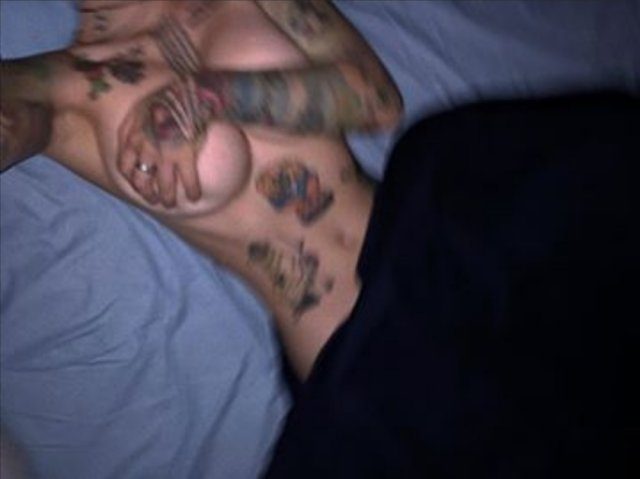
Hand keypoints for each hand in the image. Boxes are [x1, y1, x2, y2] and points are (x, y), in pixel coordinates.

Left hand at [117, 79, 211, 206]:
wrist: (184, 91)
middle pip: (143, 181)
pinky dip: (192, 191)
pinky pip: (188, 180)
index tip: (138, 184)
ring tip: (172, 203)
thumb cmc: (162, 99)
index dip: (131, 179)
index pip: (125, 167)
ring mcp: (166, 155)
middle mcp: (146, 151)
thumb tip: (126, 140)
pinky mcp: (186, 155)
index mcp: (133, 138)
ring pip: (165, 186)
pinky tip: (195, 197)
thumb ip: (130, 127)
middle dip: (148, 194)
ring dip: (168, 198)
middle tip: (156, 200)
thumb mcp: (137, 109)